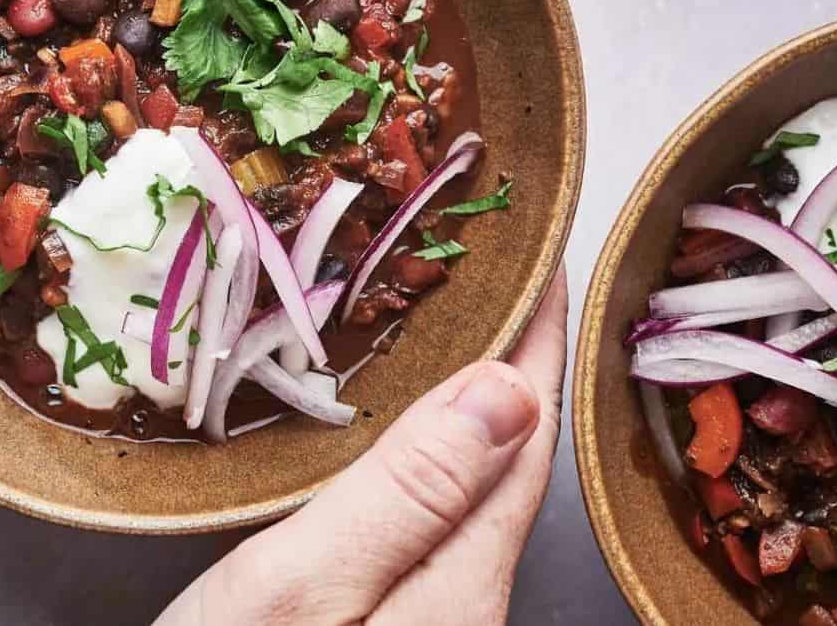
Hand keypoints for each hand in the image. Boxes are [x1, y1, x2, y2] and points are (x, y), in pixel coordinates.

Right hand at [158, 270, 567, 625]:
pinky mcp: (371, 620)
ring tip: (432, 321)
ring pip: (459, 480)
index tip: (532, 247)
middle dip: (501, 353)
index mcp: (458, 582)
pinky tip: (373, 428)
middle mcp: (457, 599)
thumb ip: (406, 496)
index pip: (526, 430)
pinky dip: (409, 447)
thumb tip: (506, 390)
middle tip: (482, 264)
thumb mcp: (303, 586)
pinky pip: (416, 510)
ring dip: (455, 396)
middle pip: (506, 453)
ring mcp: (419, 612)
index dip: (532, 335)